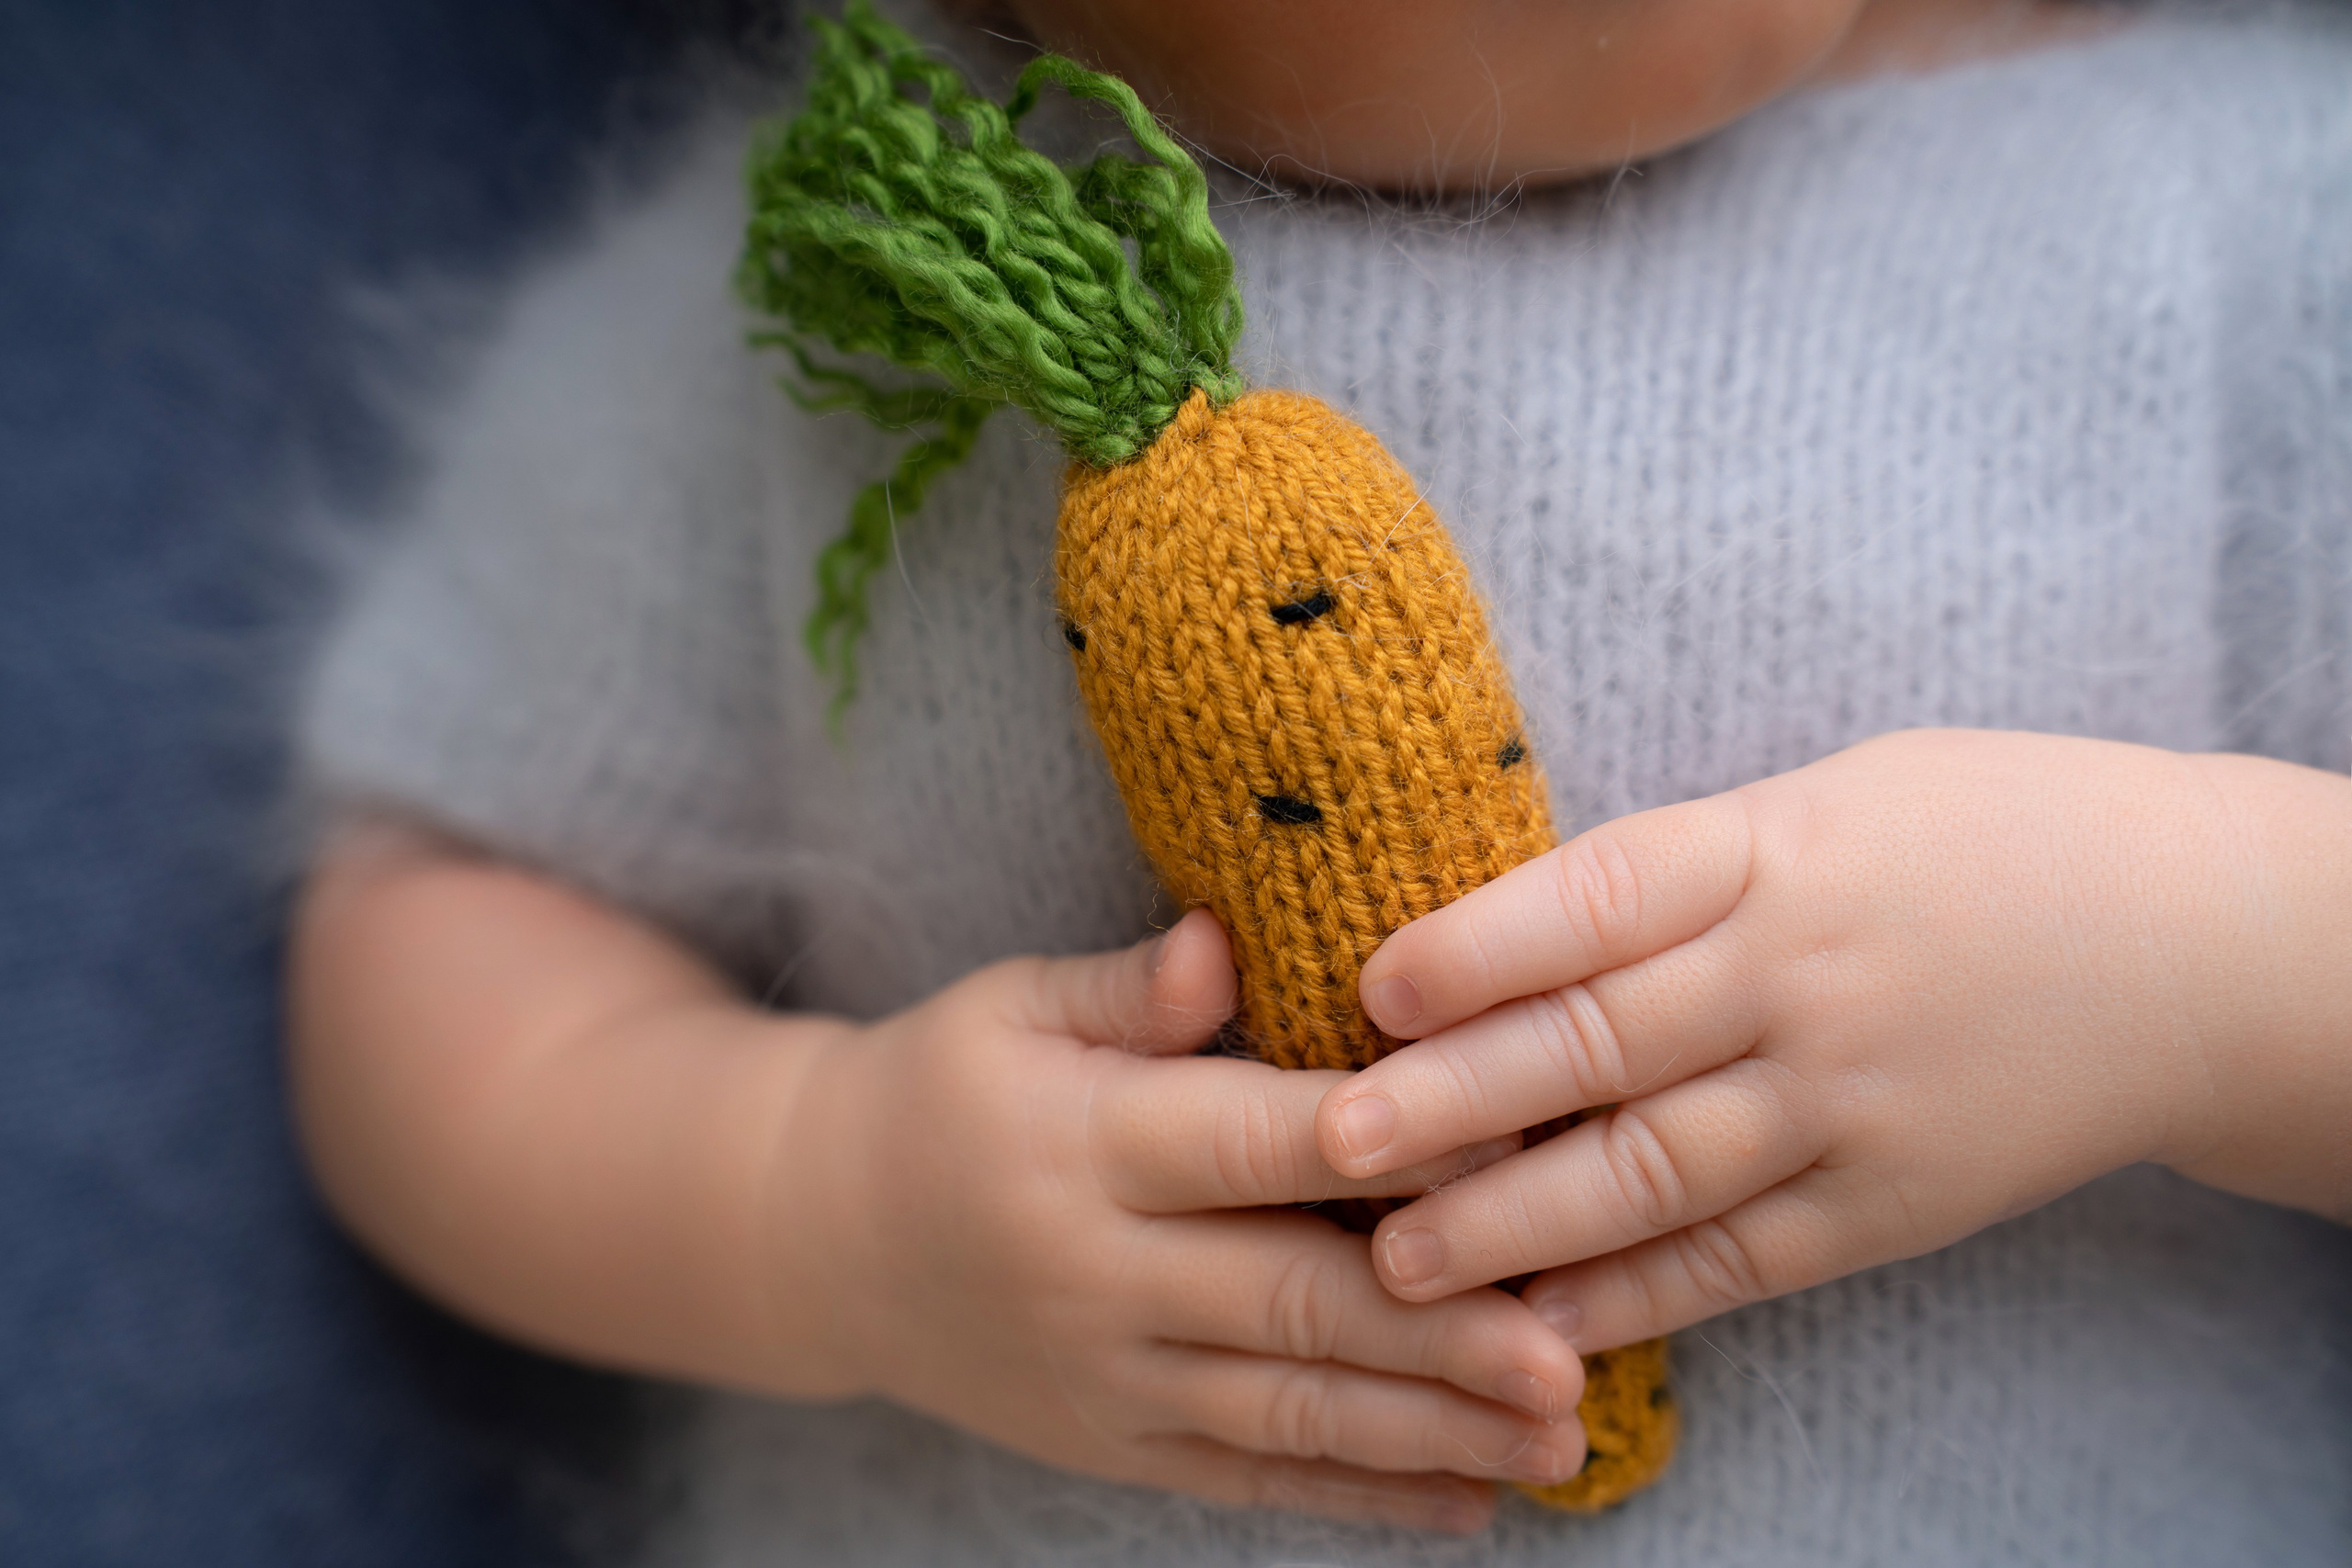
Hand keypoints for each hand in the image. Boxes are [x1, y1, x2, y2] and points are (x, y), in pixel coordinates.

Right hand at [785, 909, 1589, 1532]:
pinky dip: (1360, 1498)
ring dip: (1428, 1433)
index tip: (1510, 1151)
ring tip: (1553, 1441)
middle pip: (1289, 1303)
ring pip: (1288, 1413)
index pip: (1252, 1145)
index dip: (1384, 1152)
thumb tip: (1222, 943)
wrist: (821, 1240)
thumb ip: (1128, 989)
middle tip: (1563, 1358)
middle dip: (1435, 1338)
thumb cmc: (944, 1092)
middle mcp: (1098, 1274)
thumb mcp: (1012, 1007)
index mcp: (1084, 1142)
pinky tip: (1466, 1501)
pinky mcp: (1115, 1446)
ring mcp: (1107, 1377)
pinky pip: (1251, 1480)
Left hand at [1312, 729, 2351, 1350]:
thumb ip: (1682, 867)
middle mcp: (1802, 979)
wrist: (2198, 945)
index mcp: (1776, 853)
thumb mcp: (1832, 799)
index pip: (1597, 898)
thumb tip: (1508, 923)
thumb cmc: (1986, 838)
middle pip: (1598, 1044)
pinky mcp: (1891, 1201)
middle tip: (1331, 1143)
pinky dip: (1634, 1293)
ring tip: (1395, 1260)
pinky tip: (1541, 1316)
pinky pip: (1740, 1256)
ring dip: (1512, 1221)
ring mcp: (1850, 1101)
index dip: (1474, 948)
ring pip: (1651, 1170)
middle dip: (1452, 1101)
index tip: (1369, 986)